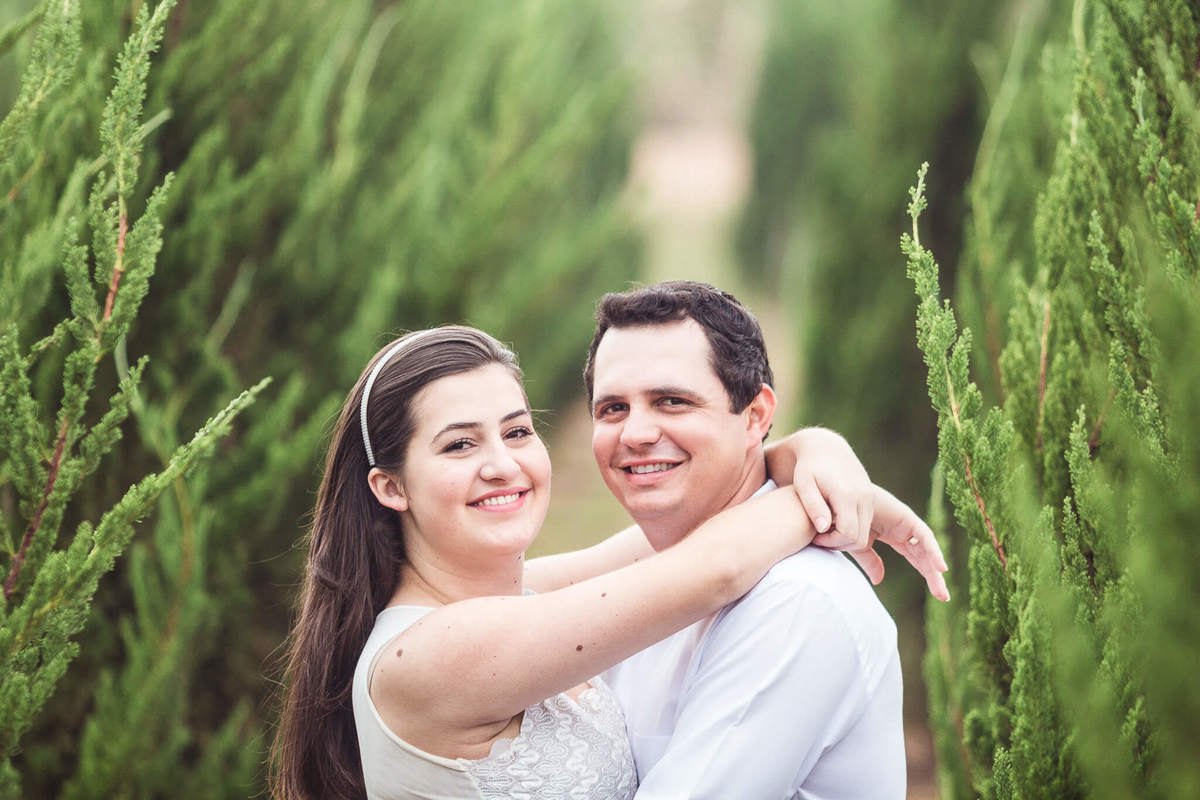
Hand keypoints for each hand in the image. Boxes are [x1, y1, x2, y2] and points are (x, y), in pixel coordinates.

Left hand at [764, 427, 873, 551]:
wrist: (825, 447)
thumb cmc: (808, 467)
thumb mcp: (803, 484)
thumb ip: (813, 505)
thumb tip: (823, 528)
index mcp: (847, 495)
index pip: (848, 534)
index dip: (831, 542)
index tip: (814, 536)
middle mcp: (863, 497)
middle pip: (859, 538)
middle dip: (838, 544)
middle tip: (818, 536)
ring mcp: (869, 498)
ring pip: (864, 534)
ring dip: (845, 538)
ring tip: (823, 529)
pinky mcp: (869, 498)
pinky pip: (865, 525)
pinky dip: (851, 530)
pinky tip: (832, 522)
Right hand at [850, 484, 949, 600]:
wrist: (835, 502)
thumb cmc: (843, 519)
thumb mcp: (858, 546)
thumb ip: (870, 561)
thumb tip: (879, 581)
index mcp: (895, 536)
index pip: (917, 559)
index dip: (927, 575)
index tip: (938, 594)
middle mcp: (904, 530)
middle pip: (924, 556)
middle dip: (934, 576)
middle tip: (944, 597)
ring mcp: (906, 522)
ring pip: (926, 549)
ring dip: (935, 568)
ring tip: (941, 590)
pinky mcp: (905, 516)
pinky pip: (924, 536)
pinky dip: (933, 550)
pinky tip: (940, 567)